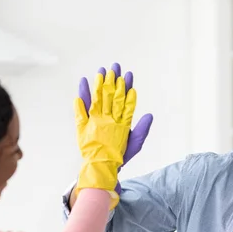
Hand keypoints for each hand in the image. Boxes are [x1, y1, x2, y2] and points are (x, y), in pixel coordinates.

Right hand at [78, 62, 152, 193]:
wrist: (106, 165)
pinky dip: (83, 95)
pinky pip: (83, 107)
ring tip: (100, 71)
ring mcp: (97, 117)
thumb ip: (141, 130)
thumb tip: (149, 115)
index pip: (125, 98)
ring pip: (98, 97)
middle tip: (114, 66)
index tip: (128, 74)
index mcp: (121, 118)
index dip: (127, 86)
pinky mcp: (85, 122)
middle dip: (113, 80)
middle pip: (111, 93)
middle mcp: (109, 115)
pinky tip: (84, 83)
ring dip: (98, 84)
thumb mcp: (135, 143)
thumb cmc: (121, 155)